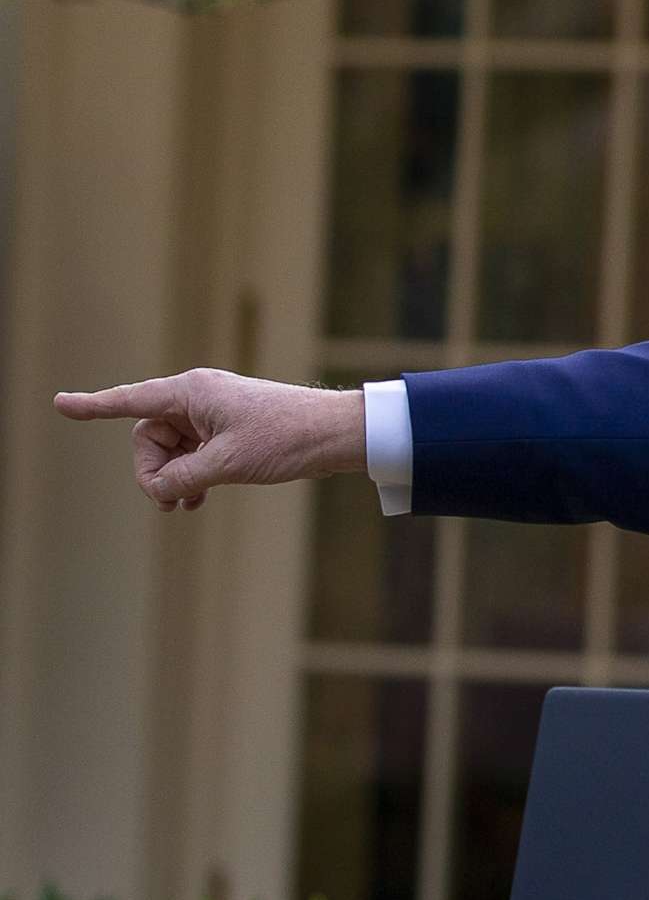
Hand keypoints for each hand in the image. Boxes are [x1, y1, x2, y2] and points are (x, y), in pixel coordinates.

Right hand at [54, 370, 366, 510]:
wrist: (337, 434)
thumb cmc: (286, 439)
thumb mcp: (227, 465)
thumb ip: (183, 478)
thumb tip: (159, 489)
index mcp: (191, 393)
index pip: (130, 401)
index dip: (93, 406)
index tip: (61, 404)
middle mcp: (198, 398)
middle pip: (150, 437)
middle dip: (154, 470)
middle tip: (172, 500)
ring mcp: (215, 414)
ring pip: (172, 449)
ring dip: (173, 478)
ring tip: (183, 506)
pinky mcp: (230, 430)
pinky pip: (194, 453)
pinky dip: (191, 475)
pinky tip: (195, 502)